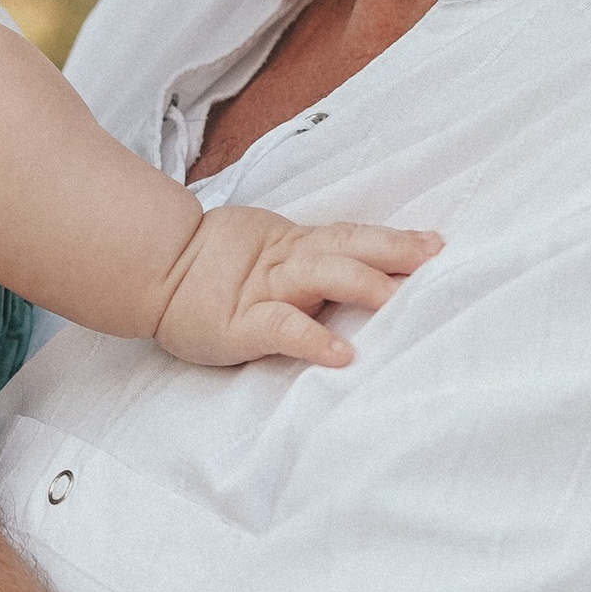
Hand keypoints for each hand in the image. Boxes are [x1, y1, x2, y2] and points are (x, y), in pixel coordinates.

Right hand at [153, 204, 440, 371]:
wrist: (155, 271)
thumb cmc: (215, 273)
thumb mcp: (266, 256)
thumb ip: (307, 261)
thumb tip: (368, 274)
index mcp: (297, 247)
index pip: (352, 238)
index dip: (392, 239)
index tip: (435, 243)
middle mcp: (289, 263)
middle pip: (348, 248)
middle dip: (392, 251)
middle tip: (434, 254)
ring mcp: (266, 289)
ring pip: (322, 276)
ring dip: (362, 284)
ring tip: (396, 298)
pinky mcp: (242, 323)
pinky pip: (282, 328)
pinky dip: (312, 338)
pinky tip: (341, 354)